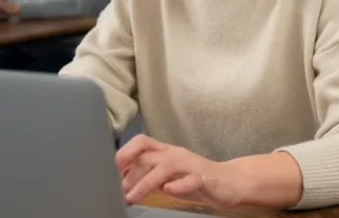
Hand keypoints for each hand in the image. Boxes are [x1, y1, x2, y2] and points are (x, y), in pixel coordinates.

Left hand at [116, 134, 241, 209]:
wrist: (231, 182)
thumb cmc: (195, 178)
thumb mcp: (168, 175)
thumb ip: (148, 174)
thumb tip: (120, 178)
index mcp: (166, 152)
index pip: (141, 143)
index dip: (123, 154)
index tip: (107, 170)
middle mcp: (176, 154)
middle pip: (148, 154)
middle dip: (129, 170)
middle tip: (117, 188)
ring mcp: (191, 165)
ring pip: (166, 166)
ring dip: (145, 182)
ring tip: (132, 196)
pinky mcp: (205, 178)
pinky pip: (192, 179)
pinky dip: (179, 184)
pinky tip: (169, 190)